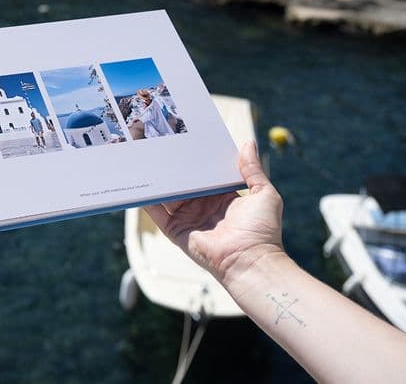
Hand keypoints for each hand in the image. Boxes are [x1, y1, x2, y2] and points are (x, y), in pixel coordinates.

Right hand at [144, 141, 283, 292]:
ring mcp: (188, 219)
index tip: (189, 143)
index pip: (207, 176)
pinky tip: (141, 185)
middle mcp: (204, 207)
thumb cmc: (261, 229)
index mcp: (223, 198)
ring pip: (169, 196)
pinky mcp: (176, 231)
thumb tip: (248, 144)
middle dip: (176, 169)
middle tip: (164, 147)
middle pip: (185, 184)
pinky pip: (158, 214)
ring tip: (148, 161)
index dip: (199, 161)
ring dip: (160, 182)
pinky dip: (148, 201)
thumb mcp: (264, 193)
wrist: (249, 261)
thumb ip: (253, 170)